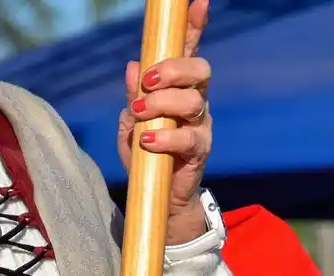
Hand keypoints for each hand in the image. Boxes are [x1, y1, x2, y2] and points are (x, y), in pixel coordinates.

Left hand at [118, 0, 212, 245]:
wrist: (157, 197)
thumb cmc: (145, 155)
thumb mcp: (132, 122)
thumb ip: (134, 96)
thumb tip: (132, 66)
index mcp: (180, 88)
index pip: (190, 51)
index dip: (195, 26)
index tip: (198, 3)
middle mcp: (196, 101)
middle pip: (199, 70)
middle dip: (174, 69)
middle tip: (148, 83)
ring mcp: (201, 125)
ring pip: (192, 101)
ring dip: (162, 104)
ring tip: (140, 116)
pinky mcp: (200, 151)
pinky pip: (188, 138)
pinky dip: (165, 137)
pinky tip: (147, 141)